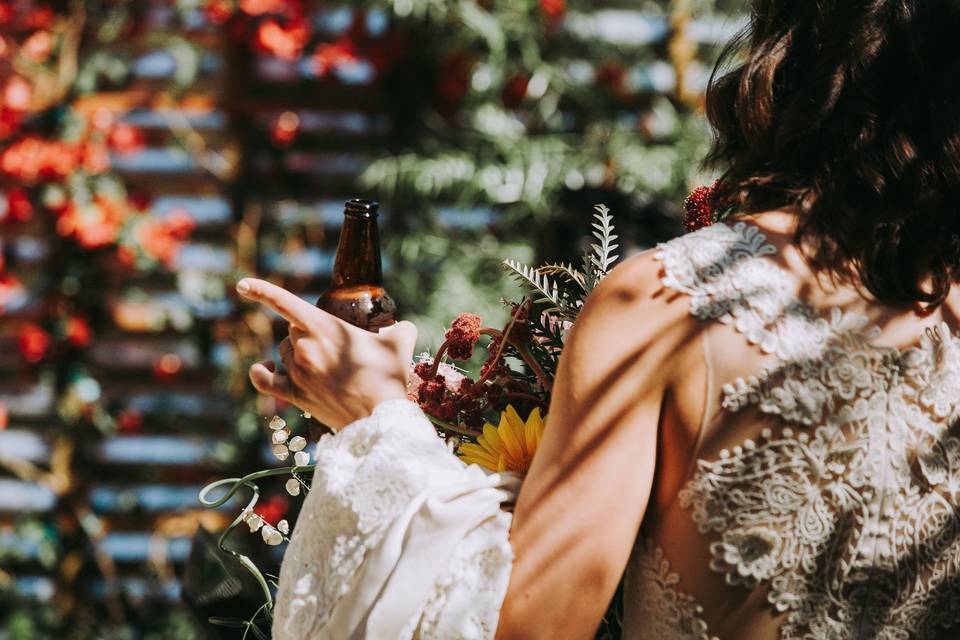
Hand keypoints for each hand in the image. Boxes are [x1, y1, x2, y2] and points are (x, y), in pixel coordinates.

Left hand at [236, 278, 417, 430]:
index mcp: (324, 328)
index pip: (284, 303)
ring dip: (296, 351)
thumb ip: (400, 328)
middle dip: (309, 332)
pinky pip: (265, 380)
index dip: (261, 291)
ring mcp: (297, 373)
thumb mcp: (399, 344)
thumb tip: (402, 327)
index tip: (242, 284)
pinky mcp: (295, 395)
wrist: (380, 417)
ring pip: (284, 351)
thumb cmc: (389, 378)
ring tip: (322, 361)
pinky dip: (262, 372)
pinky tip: (265, 366)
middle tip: (335, 345)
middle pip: (293, 329)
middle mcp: (304, 348)